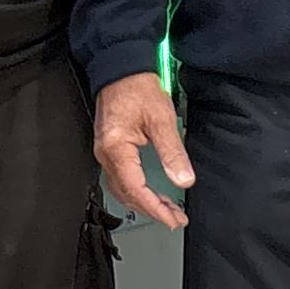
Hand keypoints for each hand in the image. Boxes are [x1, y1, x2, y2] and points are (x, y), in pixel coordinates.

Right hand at [93, 74, 194, 231]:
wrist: (121, 69)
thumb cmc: (137, 88)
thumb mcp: (162, 119)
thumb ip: (172, 152)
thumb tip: (183, 179)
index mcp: (116, 148)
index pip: (135, 189)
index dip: (155, 208)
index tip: (172, 219)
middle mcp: (106, 154)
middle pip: (127, 194)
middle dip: (152, 210)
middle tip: (175, 218)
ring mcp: (105, 152)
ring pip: (122, 189)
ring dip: (144, 203)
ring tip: (167, 209)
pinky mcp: (110, 148)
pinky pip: (121, 178)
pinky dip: (137, 190)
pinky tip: (151, 192)